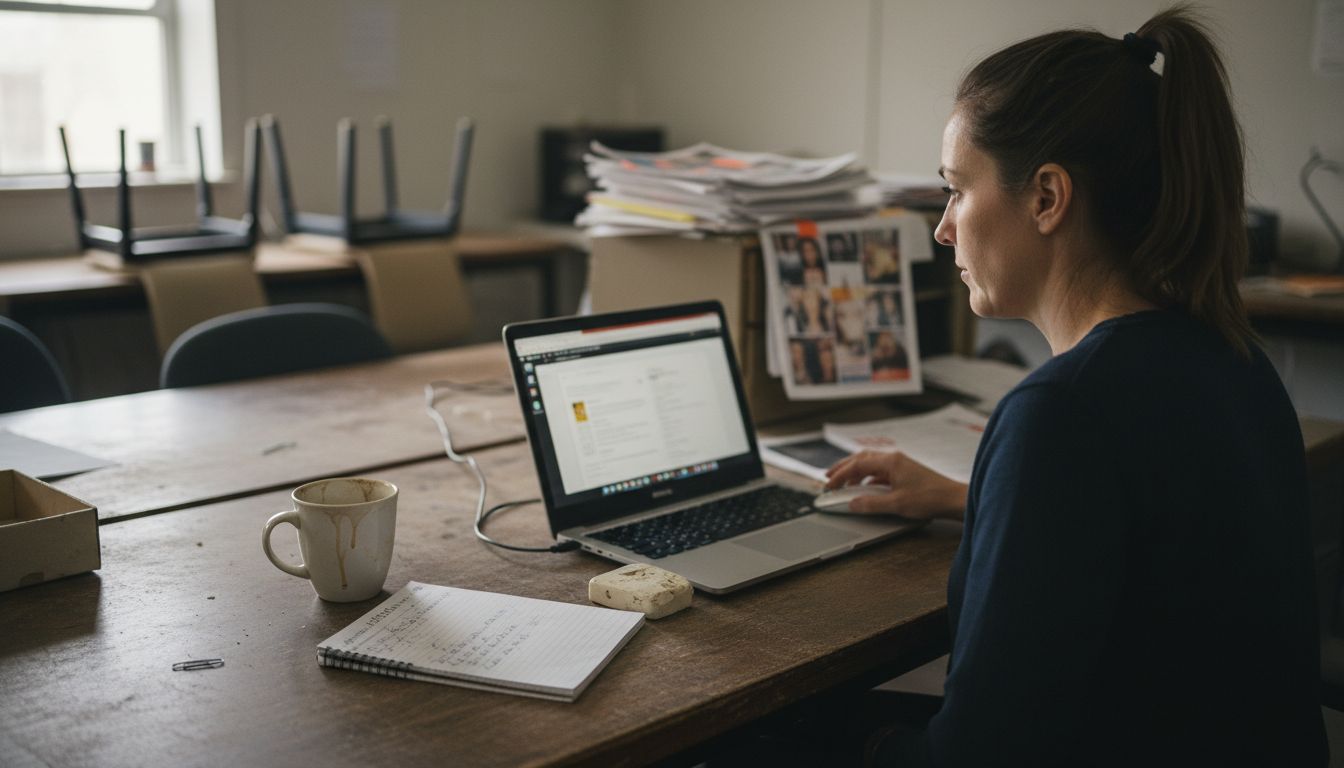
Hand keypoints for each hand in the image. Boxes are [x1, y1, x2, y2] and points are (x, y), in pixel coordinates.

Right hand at [824, 450, 967, 520]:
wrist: (953, 499)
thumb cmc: (930, 498)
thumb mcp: (897, 504)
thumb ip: (871, 504)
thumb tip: (852, 503)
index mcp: (890, 462)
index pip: (857, 464)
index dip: (839, 475)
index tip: (828, 485)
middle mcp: (894, 459)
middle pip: (861, 458)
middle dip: (843, 468)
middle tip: (828, 478)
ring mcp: (900, 464)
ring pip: (870, 463)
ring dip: (854, 472)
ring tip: (843, 483)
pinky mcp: (905, 472)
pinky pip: (880, 471)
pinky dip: (867, 477)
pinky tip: (864, 487)